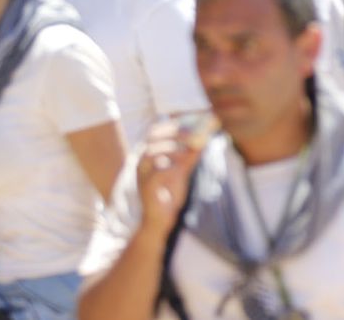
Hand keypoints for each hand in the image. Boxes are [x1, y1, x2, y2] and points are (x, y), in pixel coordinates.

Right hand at [136, 122, 205, 238]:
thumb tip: (202, 140)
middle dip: (175, 134)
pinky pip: (158, 173)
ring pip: (153, 153)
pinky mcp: (147, 188)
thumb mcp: (180, 172)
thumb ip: (189, 157)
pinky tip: (182, 168)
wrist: (158, 220)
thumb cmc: (167, 194)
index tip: (190, 123)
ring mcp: (142, 175)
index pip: (154, 132)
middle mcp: (141, 163)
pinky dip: (172, 166)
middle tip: (194, 134)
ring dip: (174, 149)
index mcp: (147, 156)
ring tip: (190, 151)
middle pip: (153, 138)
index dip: (171, 125)